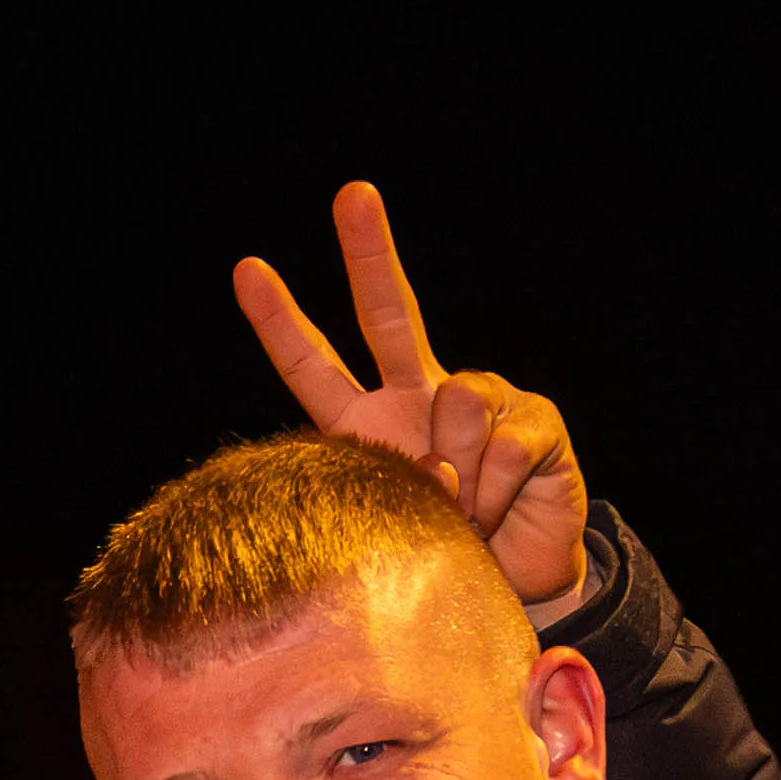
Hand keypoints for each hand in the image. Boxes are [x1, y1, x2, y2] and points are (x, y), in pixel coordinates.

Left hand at [233, 181, 593, 616]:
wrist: (518, 586)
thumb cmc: (444, 555)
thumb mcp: (395, 529)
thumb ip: (396, 487)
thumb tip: (443, 459)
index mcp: (368, 422)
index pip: (315, 365)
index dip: (281, 323)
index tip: (246, 271)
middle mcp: (419, 396)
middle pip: (388, 313)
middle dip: (370, 251)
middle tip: (352, 193)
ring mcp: (481, 401)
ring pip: (456, 402)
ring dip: (459, 475)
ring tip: (468, 513)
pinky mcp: (534, 419)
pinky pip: (501, 445)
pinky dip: (497, 491)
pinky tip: (503, 507)